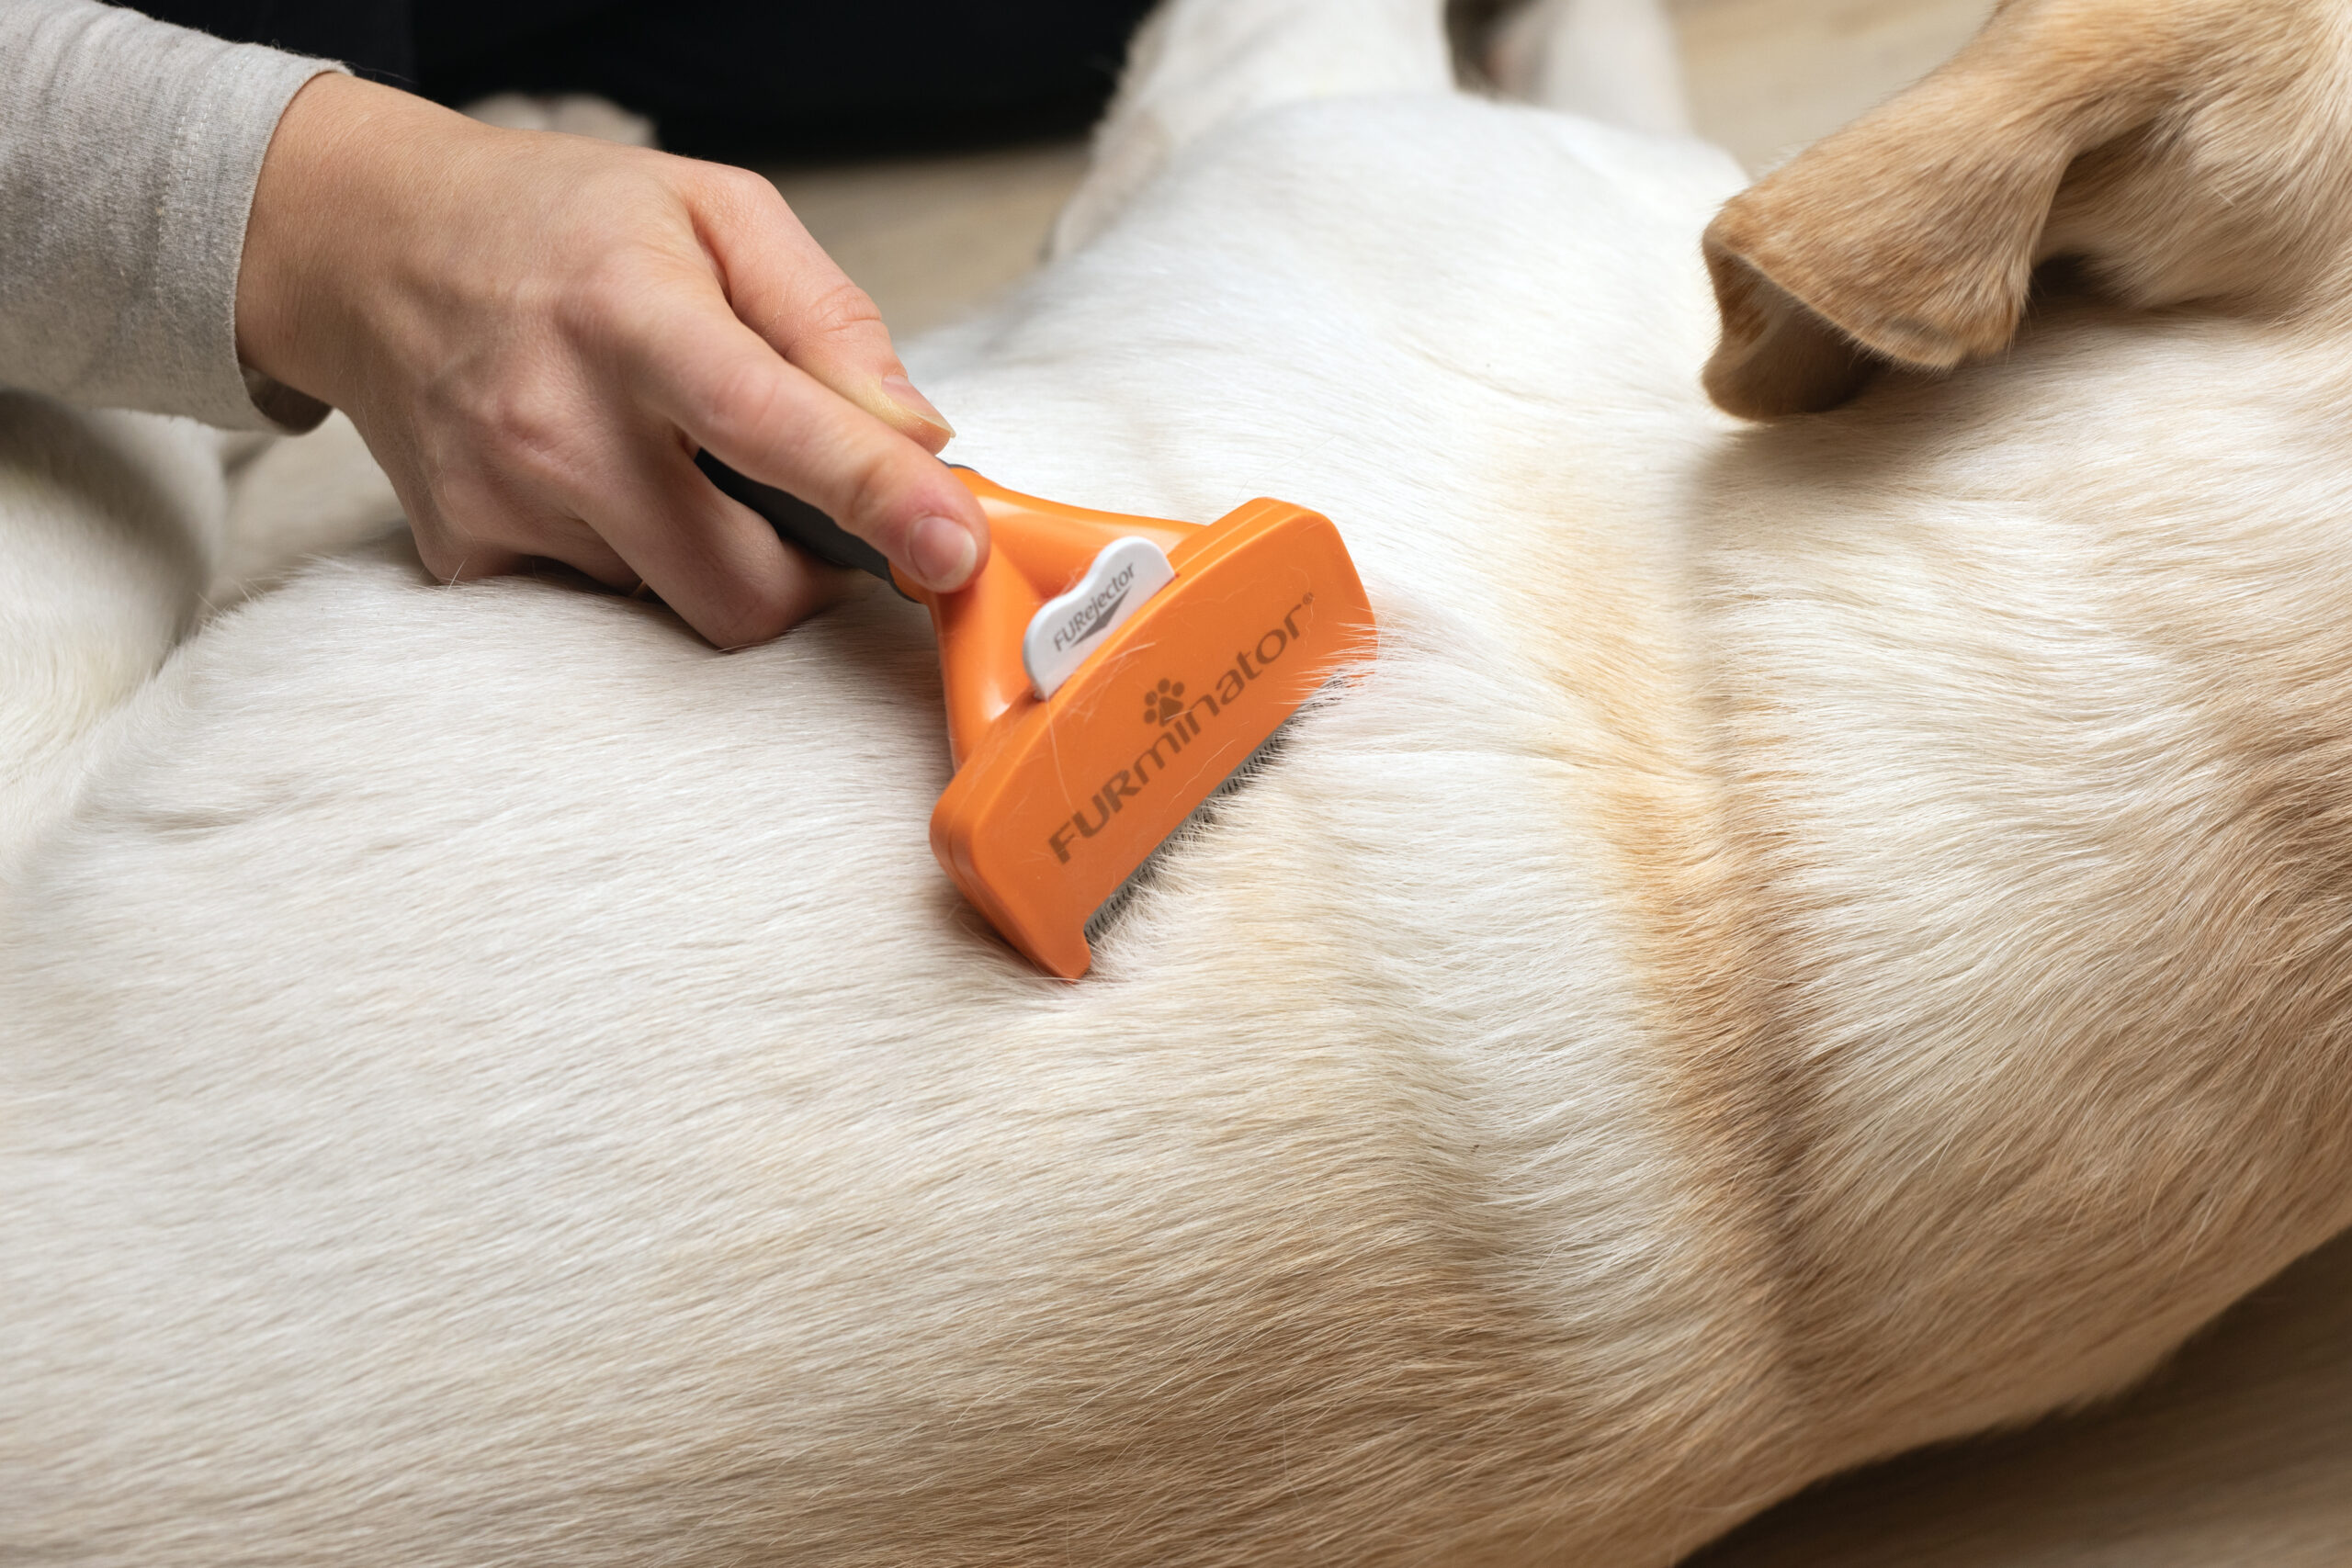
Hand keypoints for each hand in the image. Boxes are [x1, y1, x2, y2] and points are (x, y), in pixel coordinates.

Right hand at [235, 72, 989, 646]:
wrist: (365, 245)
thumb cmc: (557, 222)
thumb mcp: (715, 212)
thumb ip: (830, 320)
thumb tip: (918, 435)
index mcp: (629, 312)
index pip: (769, 423)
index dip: (875, 495)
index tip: (954, 546)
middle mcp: (554, 419)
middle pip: (742, 585)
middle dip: (809, 572)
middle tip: (806, 502)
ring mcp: (501, 500)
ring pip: (681, 607)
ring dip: (718, 558)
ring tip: (674, 458)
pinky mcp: (466, 555)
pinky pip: (606, 608)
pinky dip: (638, 564)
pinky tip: (602, 484)